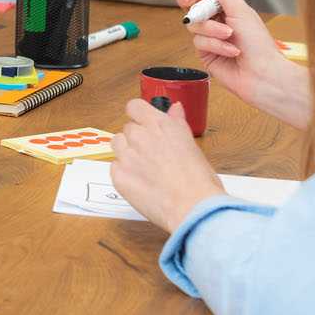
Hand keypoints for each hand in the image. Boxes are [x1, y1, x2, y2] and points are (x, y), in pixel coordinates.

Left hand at [110, 98, 225, 231]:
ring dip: (126, 152)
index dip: (138, 115)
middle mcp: (141, 136)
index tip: (143, 123)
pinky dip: (124, 173)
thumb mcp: (192, 145)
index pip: (134, 106)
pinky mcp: (118, 175)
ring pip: (117, 144)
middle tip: (151, 155)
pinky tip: (140, 183)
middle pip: (128, 128)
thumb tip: (175, 108)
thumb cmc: (199, 181)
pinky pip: (114, 167)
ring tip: (144, 168)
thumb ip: (177, 123)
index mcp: (160, 125)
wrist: (193, 207)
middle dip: (137, 138)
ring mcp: (127, 155)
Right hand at [177, 0, 312, 129]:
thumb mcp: (238, 8)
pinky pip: (199, 42)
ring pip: (194, 26)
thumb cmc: (258, 42)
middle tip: (204, 13)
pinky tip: (231, 51)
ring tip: (230, 37)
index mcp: (228, 8)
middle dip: (199, 11)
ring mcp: (210, 38)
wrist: (263, 74)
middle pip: (192, 8)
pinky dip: (216, 45)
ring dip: (213, 30)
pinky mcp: (205, 54)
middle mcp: (217, 21)